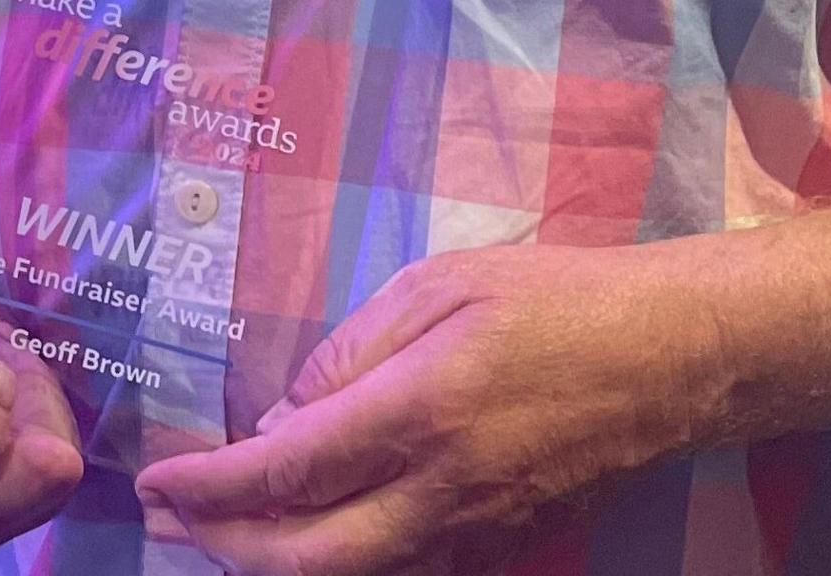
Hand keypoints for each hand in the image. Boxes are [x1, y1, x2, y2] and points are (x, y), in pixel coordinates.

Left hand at [133, 241, 724, 574]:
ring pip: (355, 575)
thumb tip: (287, 415)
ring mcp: (477, 529)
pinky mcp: (505, 545)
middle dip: (226, 546)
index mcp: (419, 411)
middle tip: (170, 520)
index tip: (157, 482)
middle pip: (309, 556)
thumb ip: (351, 350)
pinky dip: (342, 561)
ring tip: (221, 530)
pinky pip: (405, 570)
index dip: (211, 486)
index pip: (287, 469)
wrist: (674, 357)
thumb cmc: (556, 299)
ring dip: (277, 561)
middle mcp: (443, 489)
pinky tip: (310, 530)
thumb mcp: (439, 284)